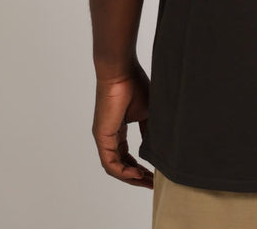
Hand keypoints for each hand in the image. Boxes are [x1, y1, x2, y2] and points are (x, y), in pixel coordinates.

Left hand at [92, 60, 153, 188]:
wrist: (122, 72)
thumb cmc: (134, 85)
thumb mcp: (146, 112)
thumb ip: (148, 130)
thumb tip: (154, 146)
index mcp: (118, 130)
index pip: (127, 155)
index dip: (140, 167)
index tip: (154, 174)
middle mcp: (108, 136)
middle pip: (121, 165)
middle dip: (137, 177)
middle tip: (152, 184)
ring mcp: (103, 138)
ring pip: (115, 167)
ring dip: (131, 177)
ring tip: (147, 182)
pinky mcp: (102, 137)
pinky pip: (110, 163)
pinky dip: (124, 171)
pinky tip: (138, 174)